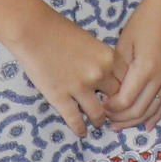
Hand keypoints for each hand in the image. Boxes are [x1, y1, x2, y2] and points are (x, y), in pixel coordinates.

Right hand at [15, 9, 120, 133]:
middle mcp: (99, 74)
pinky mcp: (60, 97)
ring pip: (98, 114)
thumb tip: (108, 76)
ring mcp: (80, 87)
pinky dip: (80, 128)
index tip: (122, 97)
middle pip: (117, 99)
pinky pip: (75, 120)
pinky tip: (81, 132)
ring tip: (98, 123)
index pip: (129, 82)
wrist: (32, 29)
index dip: (126, 91)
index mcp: (109, 58)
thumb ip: (102, 59)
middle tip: (113, 113)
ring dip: (99, 120)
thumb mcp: (91, 41)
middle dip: (115, 107)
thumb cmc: (60, 29)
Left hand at [105, 0, 160, 125]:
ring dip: (135, 121)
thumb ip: (118, 70)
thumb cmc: (144, 20)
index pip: (125, 101)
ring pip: (152, 110)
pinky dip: (157, 116)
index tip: (98, 104)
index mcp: (145, 68)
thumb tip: (108, 91)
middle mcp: (160, 78)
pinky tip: (148, 126)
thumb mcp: (124, 43)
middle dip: (120, 118)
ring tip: (119, 125)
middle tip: (104, 118)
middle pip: (138, 110)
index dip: (110, 108)